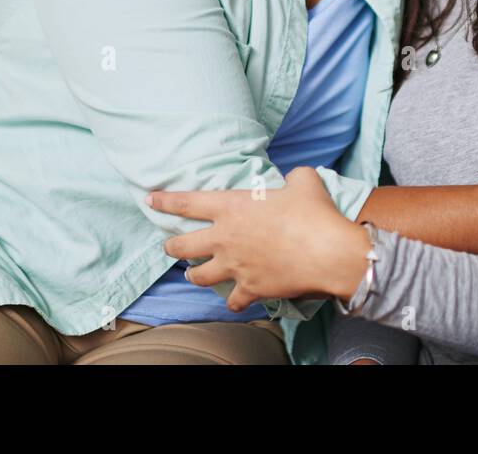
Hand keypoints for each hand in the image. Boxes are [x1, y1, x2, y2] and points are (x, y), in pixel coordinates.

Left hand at [146, 167, 371, 310]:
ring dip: (193, 275)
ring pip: (198, 276)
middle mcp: (224, 238)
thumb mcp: (302, 180)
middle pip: (182, 246)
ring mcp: (235, 267)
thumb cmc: (313, 213)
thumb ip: (292, 177)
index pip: (186, 203)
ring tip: (193, 275)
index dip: (164, 201)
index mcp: (231, 207)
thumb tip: (294, 179)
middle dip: (171, 246)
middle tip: (170, 246)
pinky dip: (233, 300)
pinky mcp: (250, 289)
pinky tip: (235, 299)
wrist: (328, 252)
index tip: (149, 199)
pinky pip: (232, 300)